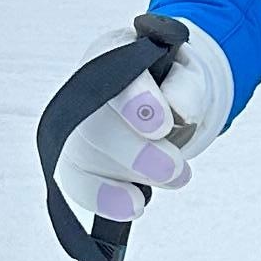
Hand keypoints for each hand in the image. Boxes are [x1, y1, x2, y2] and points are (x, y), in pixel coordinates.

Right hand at [48, 18, 231, 225]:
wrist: (158, 98)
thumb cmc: (166, 80)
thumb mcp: (185, 72)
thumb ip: (186, 85)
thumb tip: (180, 109)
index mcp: (110, 55)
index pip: (112, 74)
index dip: (136, 102)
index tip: (163, 126)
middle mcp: (84, 92)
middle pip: (95, 126)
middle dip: (136, 153)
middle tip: (175, 168)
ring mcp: (75, 129)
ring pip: (86, 158)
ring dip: (129, 178)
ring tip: (175, 178)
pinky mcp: (75, 163)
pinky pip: (78, 184)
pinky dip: (105, 199)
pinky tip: (133, 205)